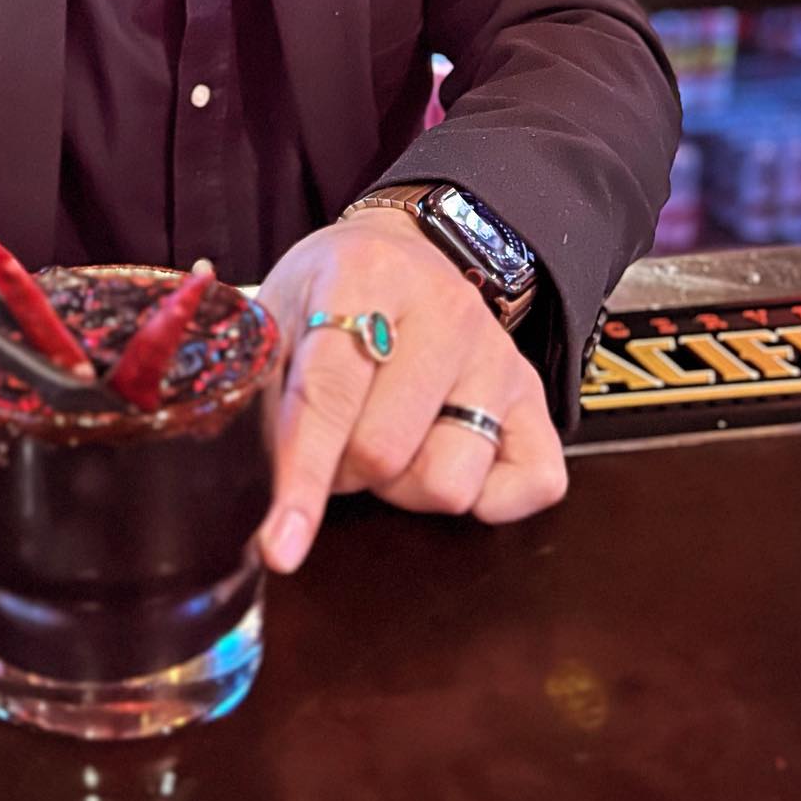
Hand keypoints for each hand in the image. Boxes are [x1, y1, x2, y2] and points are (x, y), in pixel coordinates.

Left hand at [256, 206, 567, 571]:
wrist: (400, 253)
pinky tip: (444, 455)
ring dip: (403, 487)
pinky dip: (487, 498)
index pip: (329, 395)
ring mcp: (498, 353)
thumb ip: (265, 402)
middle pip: (385, 452)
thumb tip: (267, 523)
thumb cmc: (325, 298)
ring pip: (449, 482)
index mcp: (365, 277)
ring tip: (388, 442)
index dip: (301, 478)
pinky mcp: (535, 393)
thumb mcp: (276, 321)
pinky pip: (531, 485)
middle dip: (344, 471)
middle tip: (335, 440)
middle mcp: (445, 310)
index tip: (280, 547)